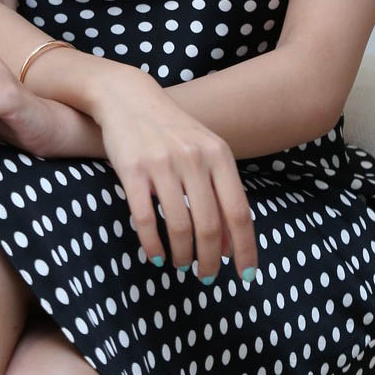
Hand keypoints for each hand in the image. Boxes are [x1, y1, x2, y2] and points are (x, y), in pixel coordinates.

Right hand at [92, 71, 257, 283]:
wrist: (128, 97)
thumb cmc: (171, 130)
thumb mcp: (205, 151)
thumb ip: (221, 190)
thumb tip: (233, 244)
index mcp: (218, 154)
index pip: (239, 212)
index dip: (245, 249)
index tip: (246, 277)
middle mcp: (193, 158)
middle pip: (210, 225)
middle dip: (211, 259)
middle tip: (207, 276)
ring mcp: (162, 163)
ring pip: (180, 226)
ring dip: (182, 255)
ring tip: (181, 264)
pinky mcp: (132, 169)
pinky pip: (146, 218)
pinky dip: (153, 244)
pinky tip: (157, 255)